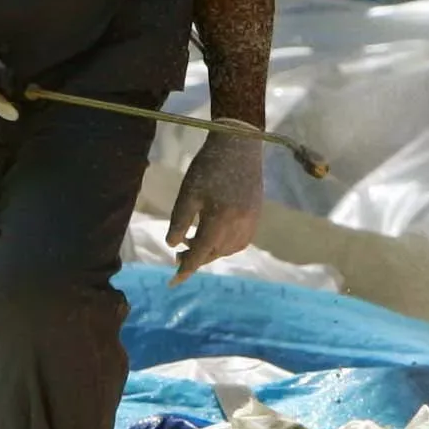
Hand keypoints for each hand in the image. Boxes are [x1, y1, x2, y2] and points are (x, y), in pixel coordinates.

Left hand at [168, 129, 263, 283]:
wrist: (239, 145)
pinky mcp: (256, 217)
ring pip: (227, 250)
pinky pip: (240, 242)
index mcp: (219, 221)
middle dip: (195, 258)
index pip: (199, 255)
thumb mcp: (188, 193)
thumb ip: (180, 221)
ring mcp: (251, 223)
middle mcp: (238, 227)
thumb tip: (173, 245)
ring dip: (210, 251)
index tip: (172, 282)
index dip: (184, 270)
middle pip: (213, 254)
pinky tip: (214, 235)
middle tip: (177, 254)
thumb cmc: (208, 166)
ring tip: (194, 241)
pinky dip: (224, 244)